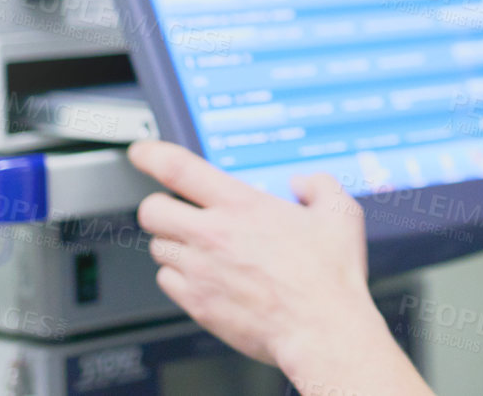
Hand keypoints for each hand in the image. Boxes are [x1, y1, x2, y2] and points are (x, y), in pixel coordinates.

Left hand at [127, 141, 431, 394]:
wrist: (321, 329)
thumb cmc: (330, 277)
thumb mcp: (340, 214)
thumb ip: (319, 186)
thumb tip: (303, 182)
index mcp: (241, 205)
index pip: (179, 168)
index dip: (152, 155)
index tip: (142, 152)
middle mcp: (212, 235)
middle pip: (151, 210)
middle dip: (160, 206)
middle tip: (176, 209)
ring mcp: (200, 271)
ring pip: (156, 247)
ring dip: (172, 242)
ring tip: (197, 246)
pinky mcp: (198, 304)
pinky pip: (166, 281)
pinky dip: (177, 276)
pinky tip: (201, 276)